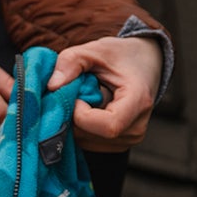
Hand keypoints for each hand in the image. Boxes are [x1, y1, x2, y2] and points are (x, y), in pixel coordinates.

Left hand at [49, 36, 163, 152]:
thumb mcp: (96, 49)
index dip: (82, 114)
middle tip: (76, 93)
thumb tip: (52, 85)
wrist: (144, 64)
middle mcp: (136, 128)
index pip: (108, 126)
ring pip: (84, 141)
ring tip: (85, 99)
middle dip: (72, 115)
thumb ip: (72, 61)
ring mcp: (127, 140)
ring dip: (74, 121)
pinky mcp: (117, 146)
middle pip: (90, 135)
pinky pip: (86, 143)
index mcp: (138, 103)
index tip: (77, 95)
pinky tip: (86, 109)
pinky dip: (78, 127)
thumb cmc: (121, 56)